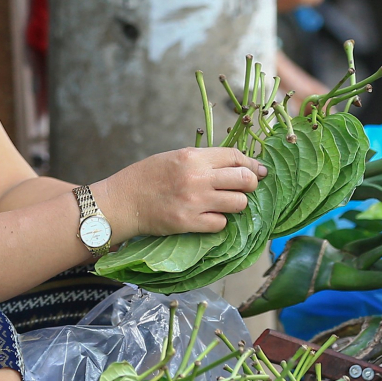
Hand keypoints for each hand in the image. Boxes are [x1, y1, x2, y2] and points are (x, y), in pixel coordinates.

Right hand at [92, 147, 265, 239]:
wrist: (122, 201)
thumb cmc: (147, 177)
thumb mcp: (174, 157)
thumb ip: (203, 160)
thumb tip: (234, 164)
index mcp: (193, 157)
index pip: (235, 157)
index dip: (251, 163)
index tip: (258, 170)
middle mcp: (197, 177)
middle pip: (244, 179)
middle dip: (251, 184)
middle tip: (245, 188)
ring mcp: (194, 201)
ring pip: (238, 203)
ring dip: (236, 204)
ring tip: (225, 204)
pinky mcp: (188, 223)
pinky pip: (220, 224)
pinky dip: (219, 222)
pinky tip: (209, 218)